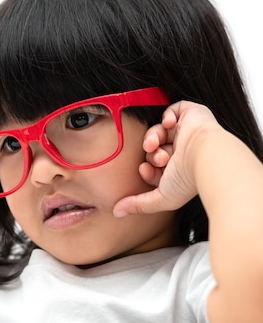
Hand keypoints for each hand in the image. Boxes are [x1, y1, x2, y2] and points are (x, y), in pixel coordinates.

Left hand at [113, 100, 221, 216]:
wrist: (206, 157)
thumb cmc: (187, 180)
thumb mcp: (161, 198)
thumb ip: (138, 205)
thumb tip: (117, 213)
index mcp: (178, 169)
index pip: (153, 165)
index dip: (146, 168)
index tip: (146, 170)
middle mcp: (183, 150)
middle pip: (153, 149)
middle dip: (151, 154)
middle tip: (158, 159)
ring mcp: (187, 132)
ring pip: (158, 131)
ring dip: (153, 137)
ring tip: (155, 145)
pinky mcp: (192, 115)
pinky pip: (173, 110)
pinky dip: (167, 115)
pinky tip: (169, 124)